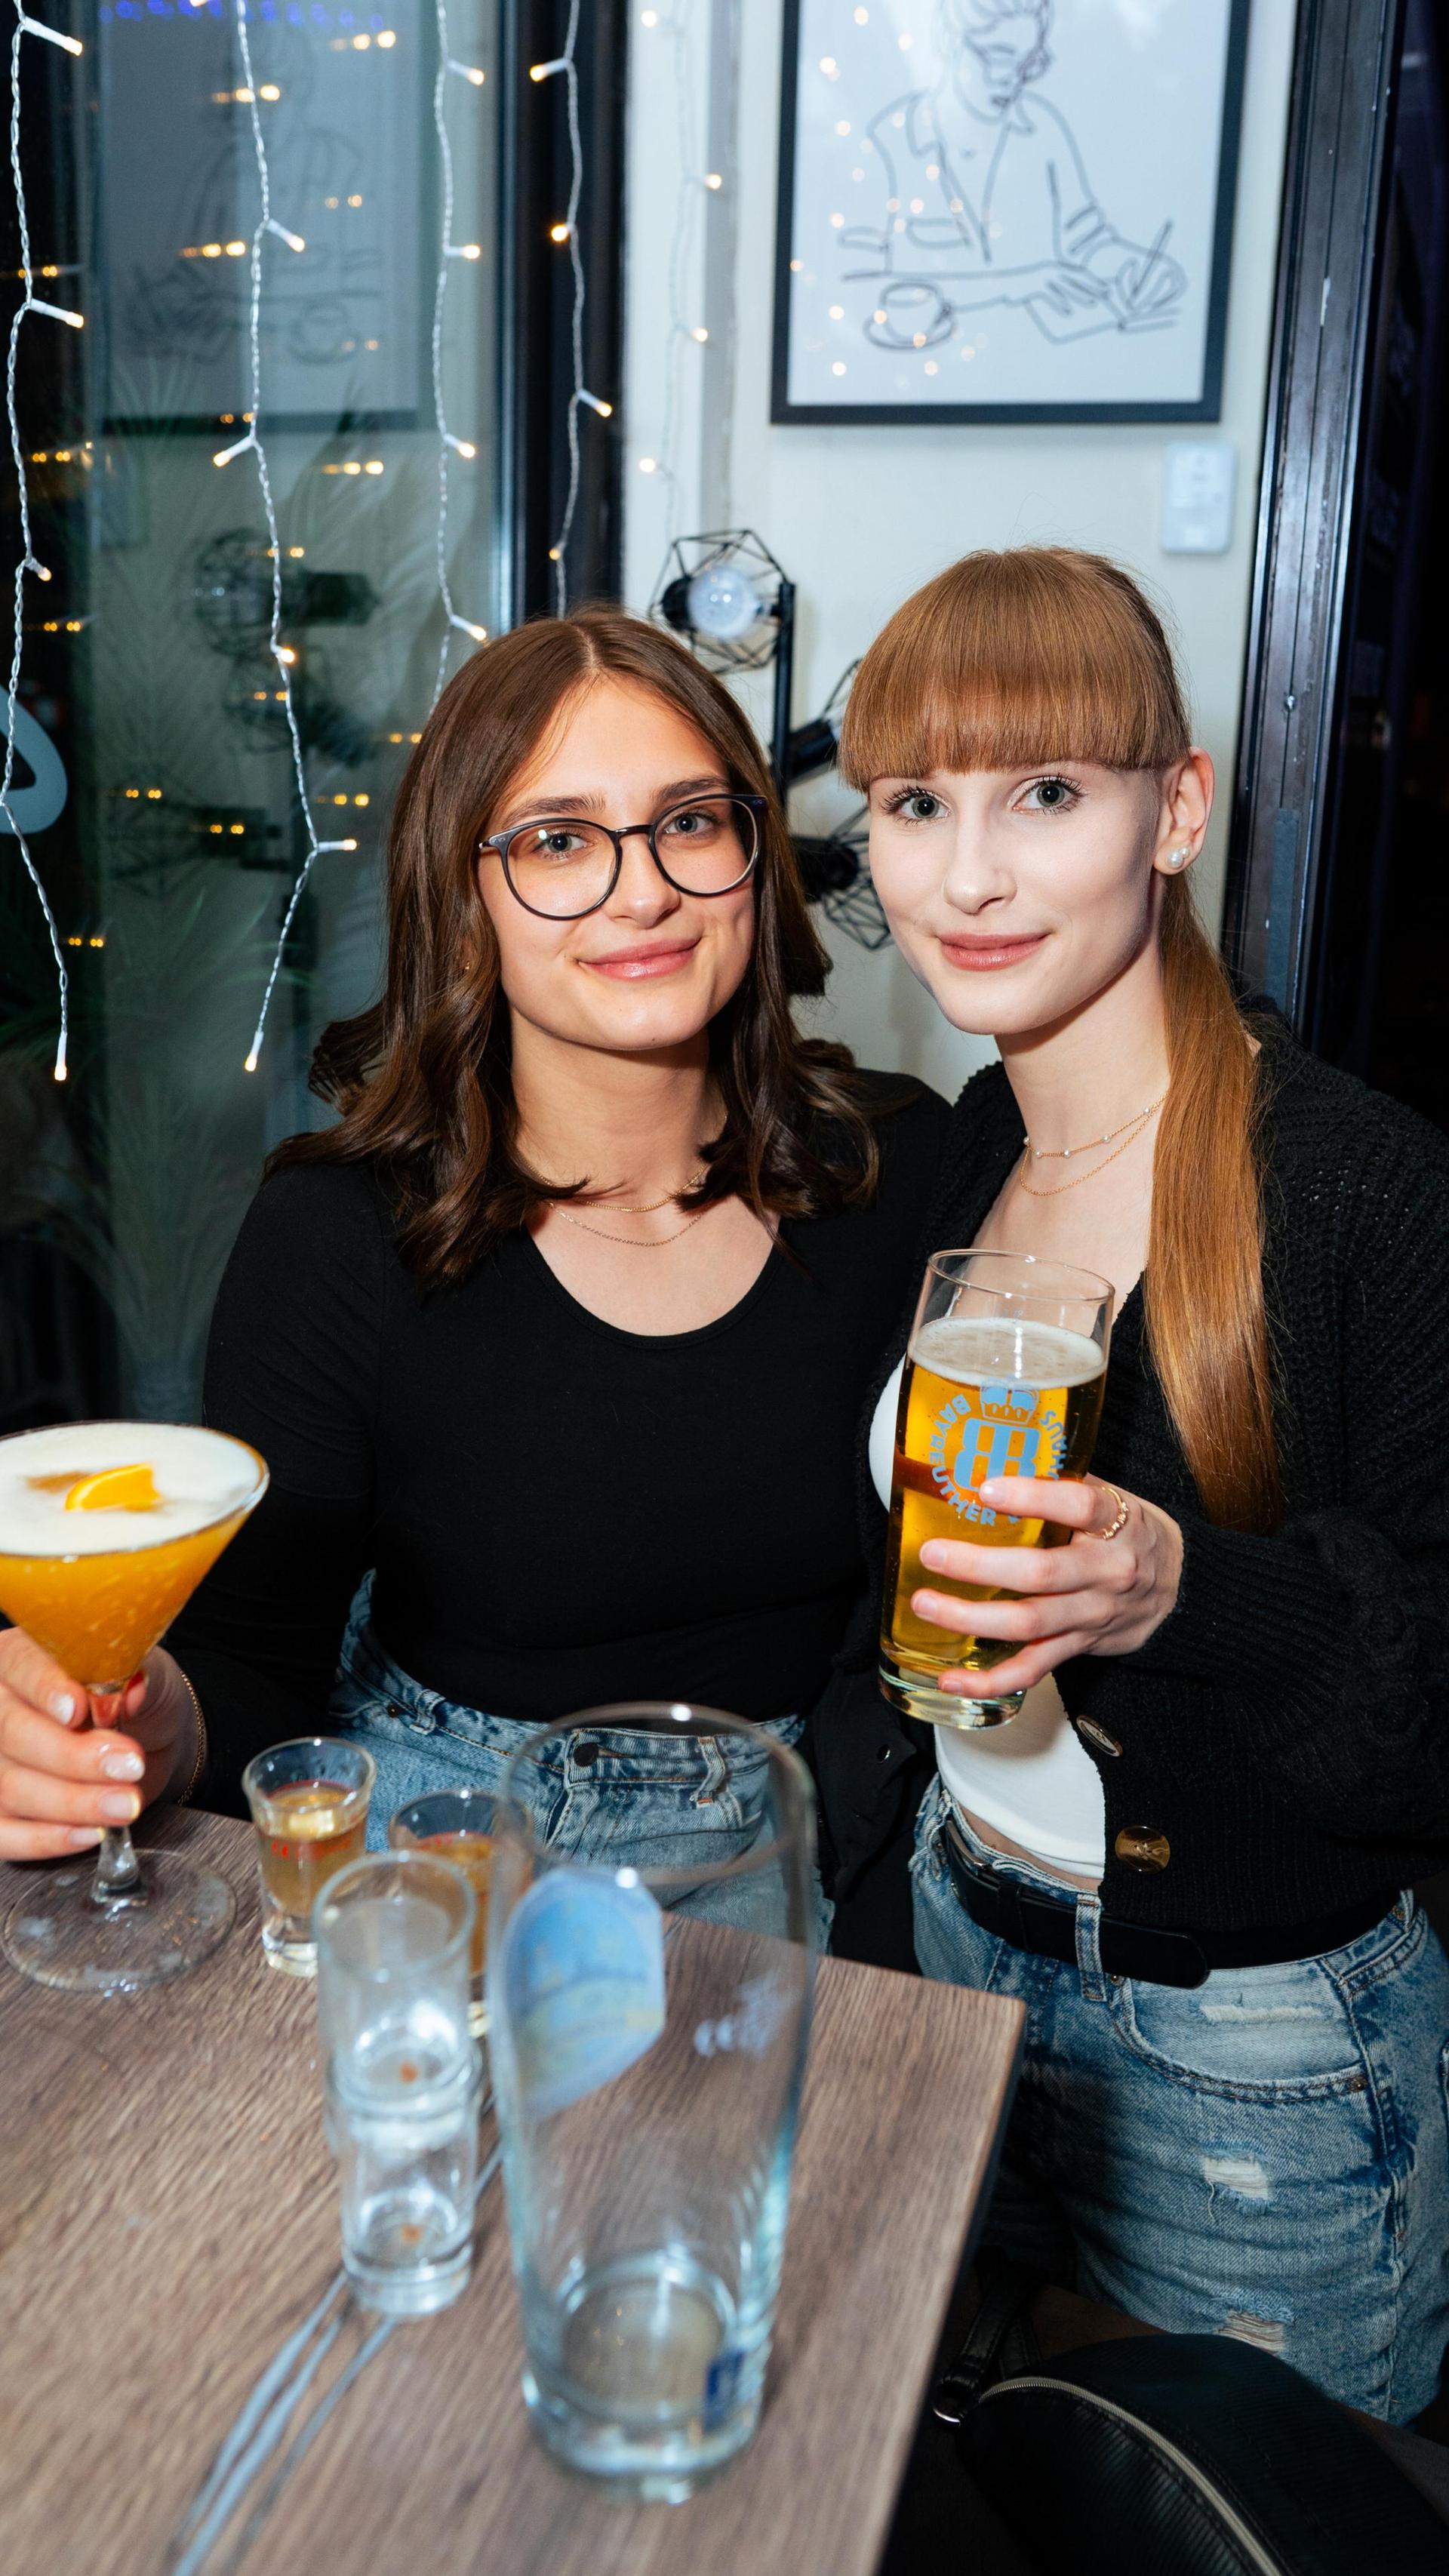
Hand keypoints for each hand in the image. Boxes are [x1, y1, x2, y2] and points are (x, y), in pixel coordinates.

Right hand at [0, 1634, 196, 1861]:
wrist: (144, 1742)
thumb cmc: (136, 1699)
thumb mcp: (147, 1676)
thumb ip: (134, 1679)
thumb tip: (130, 1690)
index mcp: (22, 1657)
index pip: (22, 1666)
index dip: (46, 1689)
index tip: (77, 1710)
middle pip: (13, 1732)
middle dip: (73, 1756)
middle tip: (129, 1765)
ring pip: (10, 1786)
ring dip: (72, 1802)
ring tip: (125, 1803)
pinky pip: (4, 1834)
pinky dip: (47, 1839)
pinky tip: (89, 1833)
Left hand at [911, 1474, 1183, 1702]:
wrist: (1180, 1589)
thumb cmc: (1130, 1533)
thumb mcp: (1115, 1498)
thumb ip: (1064, 1485)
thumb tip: (994, 1461)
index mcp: (1117, 1524)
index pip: (1080, 1505)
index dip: (1032, 1497)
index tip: (986, 1490)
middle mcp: (1107, 1571)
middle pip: (1041, 1573)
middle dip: (980, 1565)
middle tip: (933, 1553)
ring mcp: (1092, 1614)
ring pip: (1030, 1623)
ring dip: (971, 1618)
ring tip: (926, 1605)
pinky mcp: (1079, 1647)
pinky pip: (1033, 1668)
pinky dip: (991, 1679)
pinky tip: (952, 1678)